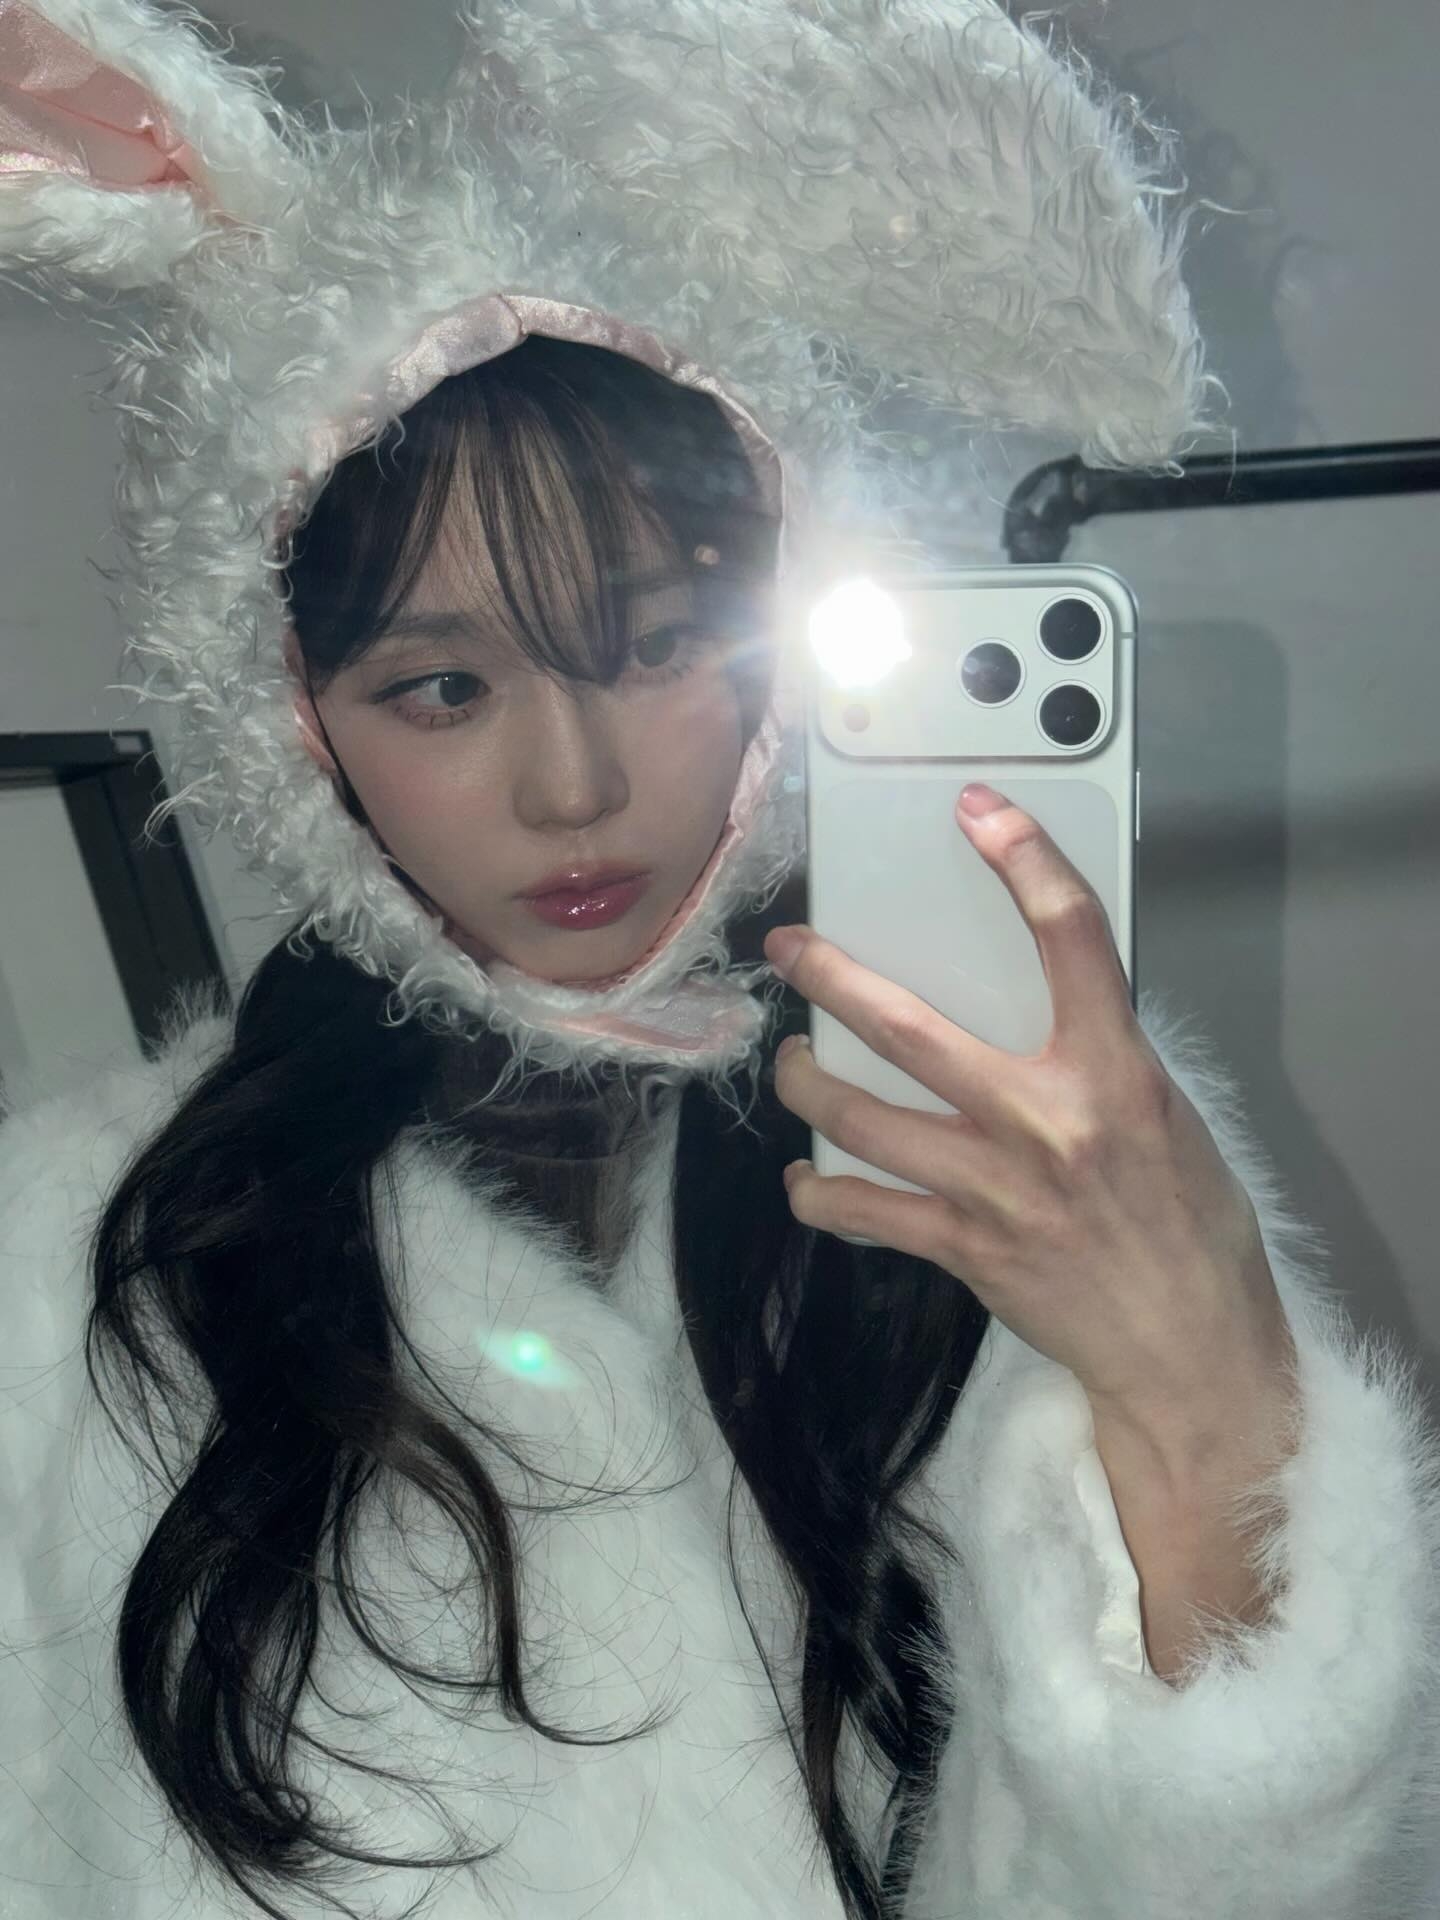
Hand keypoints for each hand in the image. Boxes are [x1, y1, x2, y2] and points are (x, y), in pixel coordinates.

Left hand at [765, 782, 1294, 1469]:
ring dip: (807, 1084)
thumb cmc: (1190, 1229)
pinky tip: (807, 1177)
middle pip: (909, 1028)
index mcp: (1113, 1074)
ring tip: (794, 1062)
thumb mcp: (1167, 1117)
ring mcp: (991, 1189)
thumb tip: (1031, 1008)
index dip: (1026, 861)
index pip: (1073, 939)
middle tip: (791, 948)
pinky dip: (820, 1192)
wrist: (1188, 1349)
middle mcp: (1044, 1123)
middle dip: (832, 976)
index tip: (981, 812)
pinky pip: (860, 1212)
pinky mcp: (960, 1247)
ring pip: (860, 1119)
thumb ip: (1099, 1058)